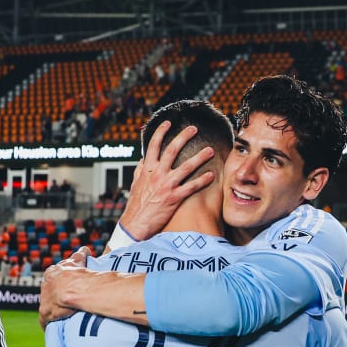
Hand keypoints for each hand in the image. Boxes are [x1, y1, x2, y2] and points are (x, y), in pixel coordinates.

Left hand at [39, 247, 90, 327]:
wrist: (76, 290)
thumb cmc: (79, 275)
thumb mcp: (78, 260)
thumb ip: (80, 255)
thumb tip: (85, 250)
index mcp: (52, 272)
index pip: (54, 276)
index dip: (61, 282)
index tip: (67, 286)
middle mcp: (45, 284)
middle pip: (49, 290)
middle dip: (55, 294)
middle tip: (66, 299)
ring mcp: (44, 299)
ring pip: (47, 304)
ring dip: (53, 308)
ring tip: (62, 314)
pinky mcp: (45, 312)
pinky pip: (45, 319)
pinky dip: (48, 322)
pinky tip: (52, 326)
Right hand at [117, 121, 215, 240]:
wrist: (136, 224)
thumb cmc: (136, 205)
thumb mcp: (136, 184)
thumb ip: (141, 170)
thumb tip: (144, 159)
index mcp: (147, 169)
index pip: (153, 146)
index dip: (160, 132)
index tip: (168, 123)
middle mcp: (157, 174)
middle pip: (172, 150)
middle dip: (183, 137)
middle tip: (194, 129)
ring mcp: (166, 185)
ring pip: (186, 167)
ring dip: (199, 157)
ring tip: (210, 150)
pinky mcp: (174, 198)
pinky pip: (191, 187)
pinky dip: (202, 180)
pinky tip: (211, 175)